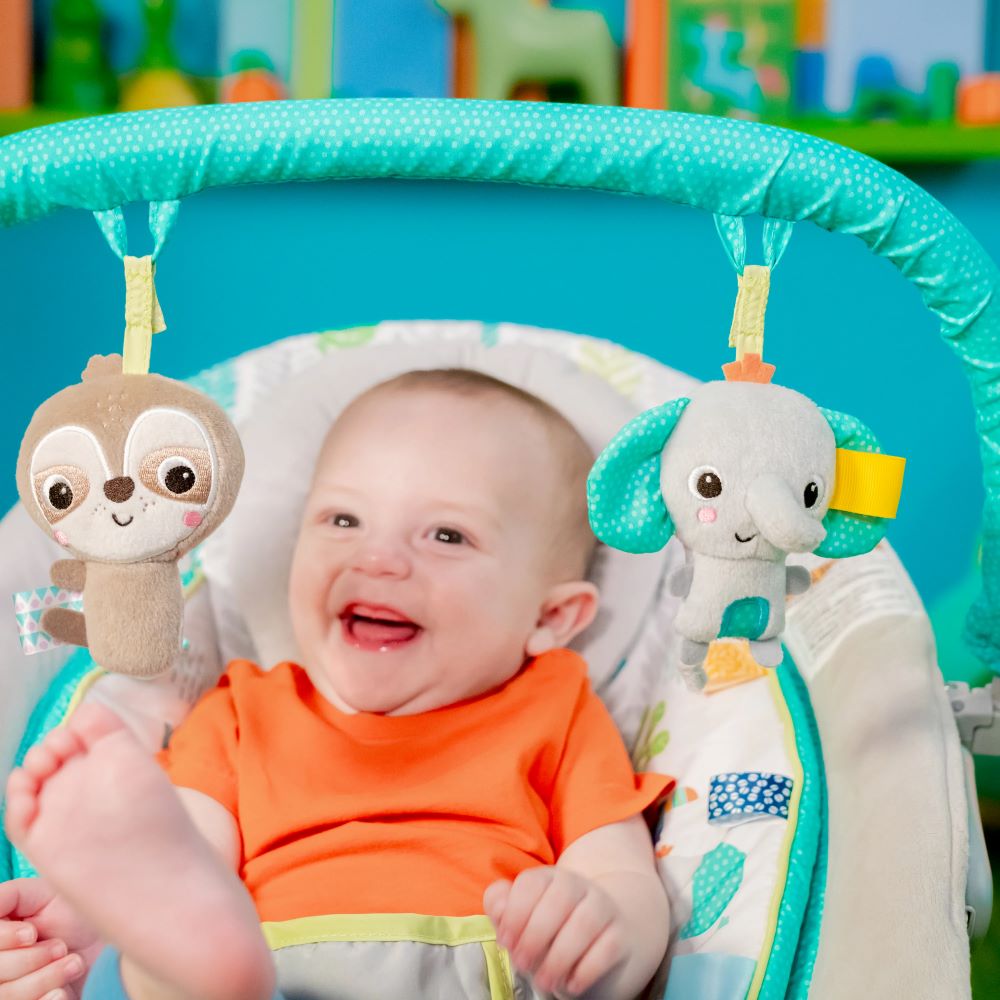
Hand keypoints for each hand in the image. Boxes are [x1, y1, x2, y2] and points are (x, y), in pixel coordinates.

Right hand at [0, 879, 100, 999]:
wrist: (111, 940)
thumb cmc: (75, 913)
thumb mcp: (44, 894)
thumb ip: (8, 896)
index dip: (5, 940)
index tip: (31, 933)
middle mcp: (0, 966)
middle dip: (31, 959)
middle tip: (60, 946)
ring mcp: (12, 990)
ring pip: (8, 996)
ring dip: (47, 978)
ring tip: (73, 962)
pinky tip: (63, 990)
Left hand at [484, 867, 625, 997]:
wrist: (602, 937)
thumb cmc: (551, 929)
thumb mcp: (523, 917)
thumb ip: (502, 907)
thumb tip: (498, 909)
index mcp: (550, 878)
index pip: (532, 883)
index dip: (515, 912)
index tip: (505, 941)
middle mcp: (579, 886)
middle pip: (559, 898)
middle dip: (535, 935)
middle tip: (522, 964)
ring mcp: (603, 907)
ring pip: (584, 923)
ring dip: (559, 957)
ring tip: (544, 981)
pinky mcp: (621, 934)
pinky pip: (607, 948)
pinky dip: (586, 969)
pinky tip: (570, 984)